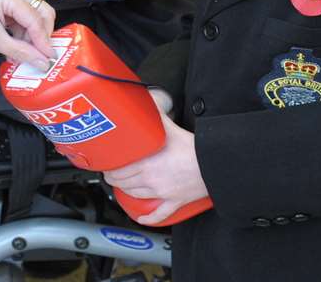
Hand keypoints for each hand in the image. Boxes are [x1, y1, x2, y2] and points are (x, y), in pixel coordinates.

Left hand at [0, 0, 54, 65]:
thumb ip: (20, 51)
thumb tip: (42, 62)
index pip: (35, 19)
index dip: (43, 41)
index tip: (49, 58)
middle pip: (41, 13)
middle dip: (41, 36)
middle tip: (39, 56)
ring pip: (35, 17)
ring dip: (31, 37)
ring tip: (23, 55)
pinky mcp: (9, 1)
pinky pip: (25, 18)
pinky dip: (23, 34)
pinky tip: (16, 48)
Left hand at [104, 109, 208, 223]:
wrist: (213, 165)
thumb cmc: (193, 148)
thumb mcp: (170, 128)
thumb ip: (156, 115)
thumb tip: (147, 102)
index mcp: (146, 165)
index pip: (118, 171)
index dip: (109, 169)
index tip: (106, 165)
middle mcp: (151, 181)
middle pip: (124, 184)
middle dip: (114, 179)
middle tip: (112, 173)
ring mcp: (162, 193)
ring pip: (136, 196)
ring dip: (126, 192)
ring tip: (122, 185)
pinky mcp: (175, 202)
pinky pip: (159, 214)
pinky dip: (149, 218)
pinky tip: (142, 218)